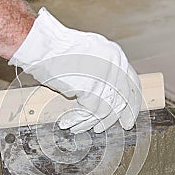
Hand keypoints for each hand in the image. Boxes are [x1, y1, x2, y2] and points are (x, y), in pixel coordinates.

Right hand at [9, 7, 140, 133]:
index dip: (131, 102)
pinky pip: (92, 113)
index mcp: (115, 55)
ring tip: (80, 127)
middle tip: (114, 128)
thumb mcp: (89, 53)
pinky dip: (81, 121)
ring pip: (107, 109)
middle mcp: (114, 65)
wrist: (43, 46)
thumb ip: (102, 69)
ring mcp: (105, 77)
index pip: (132, 83)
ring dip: (93, 122)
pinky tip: (72, 124)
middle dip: (118, 117)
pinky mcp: (92, 89)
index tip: (128, 115)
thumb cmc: (57, 49)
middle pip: (123, 99)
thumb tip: (106, 91)